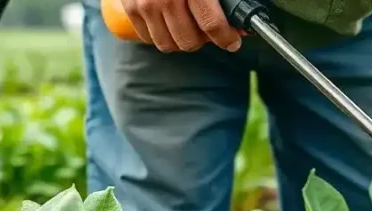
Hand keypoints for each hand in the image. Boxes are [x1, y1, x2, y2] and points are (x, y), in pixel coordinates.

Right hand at [121, 0, 241, 52]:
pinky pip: (149, 38)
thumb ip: (225, 0)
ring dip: (180, 39)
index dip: (226, 38)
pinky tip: (168, 21)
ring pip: (169, 44)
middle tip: (206, 28)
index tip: (232, 41)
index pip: (211, 24)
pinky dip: (161, 34)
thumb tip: (241, 27)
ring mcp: (145, 4)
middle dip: (202, 39)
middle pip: (189, 41)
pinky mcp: (130, 8)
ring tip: (187, 24)